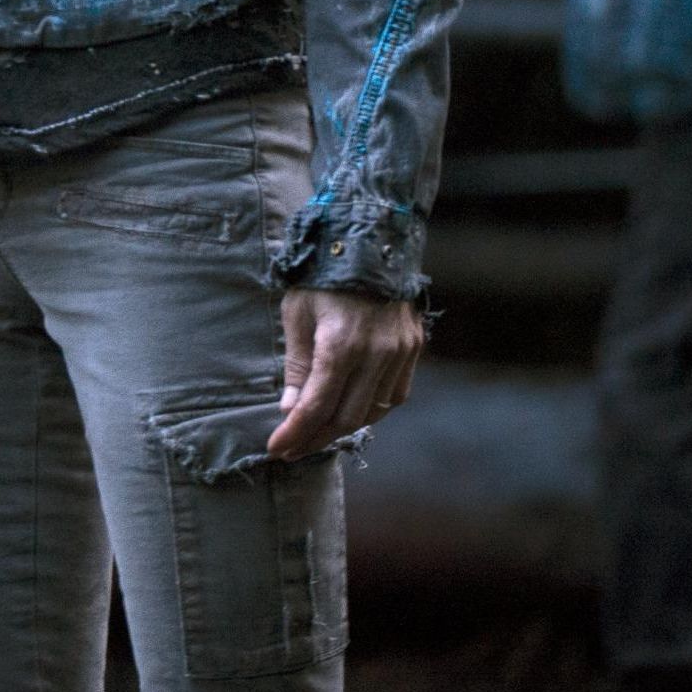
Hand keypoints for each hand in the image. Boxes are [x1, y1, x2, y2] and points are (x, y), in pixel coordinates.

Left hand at [268, 287, 422, 459]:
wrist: (370, 242)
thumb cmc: (323, 277)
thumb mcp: (297, 315)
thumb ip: (297, 365)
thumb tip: (290, 410)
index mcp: (341, 345)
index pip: (317, 406)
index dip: (295, 433)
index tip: (277, 449)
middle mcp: (377, 354)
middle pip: (348, 418)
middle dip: (316, 438)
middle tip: (293, 448)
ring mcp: (401, 353)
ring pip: (374, 412)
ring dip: (344, 428)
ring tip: (317, 434)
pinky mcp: (414, 349)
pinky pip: (394, 395)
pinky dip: (371, 409)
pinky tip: (350, 410)